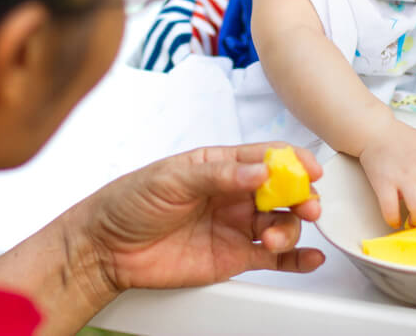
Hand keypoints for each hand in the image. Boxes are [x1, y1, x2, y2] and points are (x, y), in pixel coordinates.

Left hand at [83, 143, 324, 291]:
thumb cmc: (129, 202)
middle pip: (282, 191)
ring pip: (281, 223)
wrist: (106, 249)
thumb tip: (259, 170)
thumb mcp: (170, 178)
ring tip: (273, 238)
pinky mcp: (234, 257)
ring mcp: (235, 226)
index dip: (292, 160)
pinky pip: (274, 258)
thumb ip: (217, 173)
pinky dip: (296, 258)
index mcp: (219, 165)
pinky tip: (309, 257)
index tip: (308, 168)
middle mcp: (233, 194)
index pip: (266, 157)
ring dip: (290, 228)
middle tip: (305, 204)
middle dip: (301, 196)